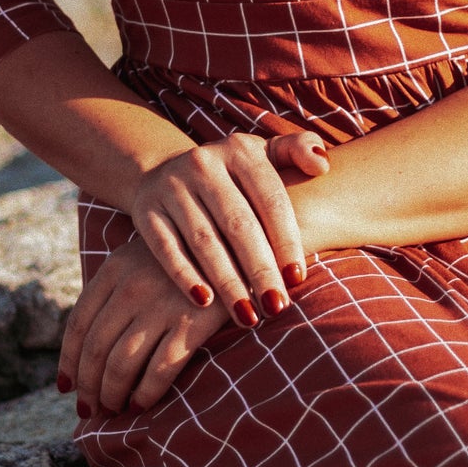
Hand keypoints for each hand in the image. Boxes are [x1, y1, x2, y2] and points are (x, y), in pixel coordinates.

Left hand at [58, 236, 231, 414]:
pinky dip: (145, 393)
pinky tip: (141, 405)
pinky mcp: (193, 324)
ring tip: (113, 410)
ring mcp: (161, 306)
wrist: (241, 242)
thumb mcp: (144, 259)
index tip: (66, 387)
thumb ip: (117, 291)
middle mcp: (131, 287)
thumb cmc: (190, 258)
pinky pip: (160, 369)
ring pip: (121, 364)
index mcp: (115, 269)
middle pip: (96, 348)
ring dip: (112, 394)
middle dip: (89, 386)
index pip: (79, 324)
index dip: (68, 361)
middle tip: (89, 408)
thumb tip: (90, 346)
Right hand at [125, 127, 330, 328]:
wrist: (165, 171)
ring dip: (228, 282)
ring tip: (248, 316)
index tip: (298, 278)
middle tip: (277, 307)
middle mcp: (203, 164)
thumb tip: (322, 164)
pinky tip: (204, 302)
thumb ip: (299, 150)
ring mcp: (171, 187)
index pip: (270, 200)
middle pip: (238, 225)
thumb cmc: (234, 175)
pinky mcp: (145, 212)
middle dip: (260, 270)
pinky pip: (167, 248)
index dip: (286, 240)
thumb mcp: (265, 153)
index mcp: (240, 151)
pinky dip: (184, 275)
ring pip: (204, 241)